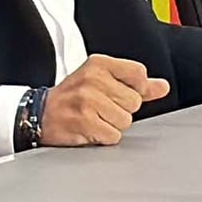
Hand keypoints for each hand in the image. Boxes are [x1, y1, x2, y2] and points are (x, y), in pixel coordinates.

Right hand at [41, 55, 169, 146]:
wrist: (38, 113)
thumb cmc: (73, 96)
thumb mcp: (101, 80)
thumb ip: (134, 83)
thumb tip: (163, 87)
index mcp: (99, 63)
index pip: (139, 74)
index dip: (136, 89)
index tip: (119, 93)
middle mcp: (93, 79)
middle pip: (134, 102)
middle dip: (121, 109)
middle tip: (101, 107)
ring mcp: (87, 100)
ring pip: (125, 121)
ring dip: (112, 125)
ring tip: (94, 118)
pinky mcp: (84, 122)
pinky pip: (113, 136)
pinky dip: (103, 137)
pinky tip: (89, 129)